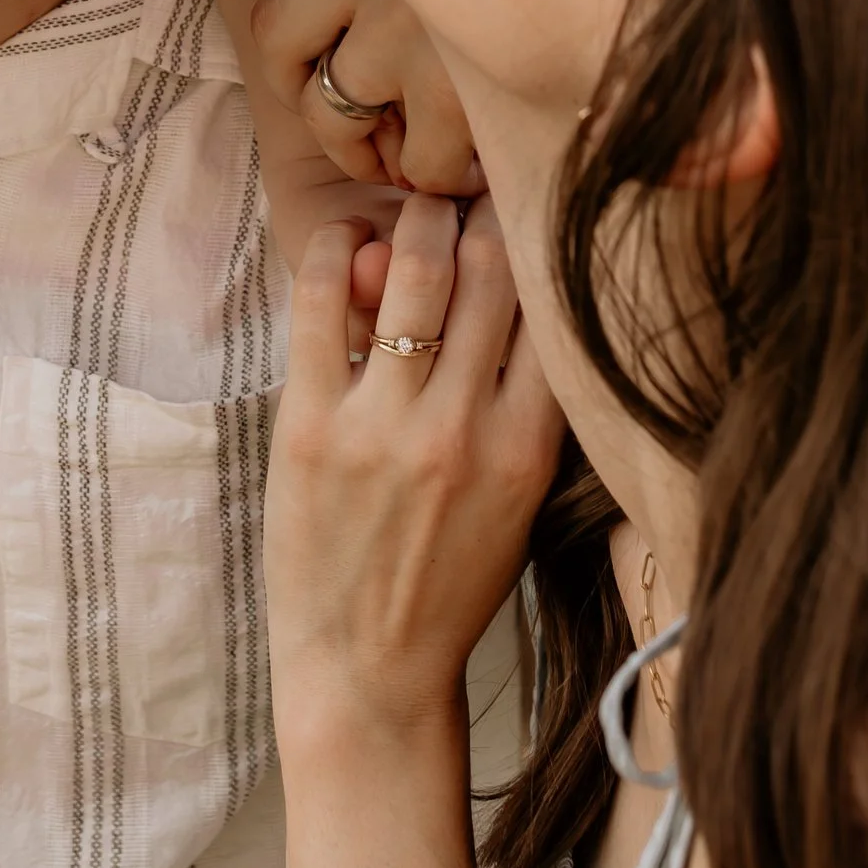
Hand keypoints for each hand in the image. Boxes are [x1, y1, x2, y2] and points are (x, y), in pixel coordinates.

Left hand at [247, 0, 480, 195]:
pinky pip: (419, 157)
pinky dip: (429, 170)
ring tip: (396, 140)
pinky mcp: (459, 78)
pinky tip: (456, 155)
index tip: (324, 23)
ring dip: (355, 136)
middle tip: (344, 100)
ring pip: (331, 105)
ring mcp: (410, 15)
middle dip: (299, 76)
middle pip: (275, 31)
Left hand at [266, 195, 561, 756]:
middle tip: (472, 193)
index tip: (534, 207)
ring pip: (414, 268)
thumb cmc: (451, 580)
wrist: (371, 674)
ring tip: (417, 212)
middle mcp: (463, 428)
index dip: (546, 239)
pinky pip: (321, 302)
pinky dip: (335, 250)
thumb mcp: (519, 496)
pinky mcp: (310, 427)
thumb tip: (499, 279)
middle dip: (483, 210)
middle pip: (491, 267)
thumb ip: (519, 398)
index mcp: (530, 447)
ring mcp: (384, 427)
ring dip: (418, 220)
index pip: (556, 306)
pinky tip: (346, 240)